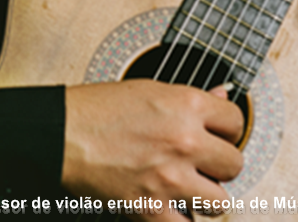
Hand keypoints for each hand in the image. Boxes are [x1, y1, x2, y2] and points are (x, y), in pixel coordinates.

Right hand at [63, 79, 243, 220]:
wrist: (61, 134)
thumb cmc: (98, 109)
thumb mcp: (149, 90)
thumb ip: (191, 98)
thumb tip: (223, 95)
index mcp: (186, 105)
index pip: (236, 121)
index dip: (227, 131)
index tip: (216, 136)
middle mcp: (185, 140)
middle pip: (234, 165)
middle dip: (219, 166)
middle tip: (202, 165)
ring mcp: (170, 177)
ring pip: (220, 201)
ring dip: (206, 198)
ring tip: (189, 189)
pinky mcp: (150, 208)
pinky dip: (181, 221)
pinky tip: (173, 212)